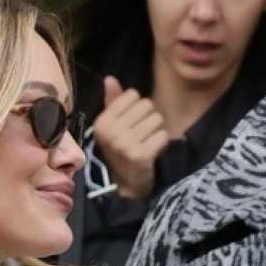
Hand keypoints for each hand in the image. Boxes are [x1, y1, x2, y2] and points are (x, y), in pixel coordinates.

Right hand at [91, 76, 170, 200]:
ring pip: (157, 119)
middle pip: (147, 105)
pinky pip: (163, 136)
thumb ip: (112, 102)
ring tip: (146, 144)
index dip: (137, 108)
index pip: (133, 95)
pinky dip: (161, 143)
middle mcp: (111, 132)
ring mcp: (125, 145)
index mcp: (102, 122)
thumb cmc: (120, 152)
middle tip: (140, 136)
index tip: (130, 125)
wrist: (124, 187)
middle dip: (148, 119)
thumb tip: (110, 78)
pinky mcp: (140, 156)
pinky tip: (152, 153)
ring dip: (156, 131)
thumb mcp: (112, 127)